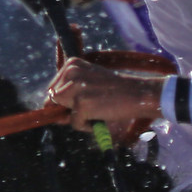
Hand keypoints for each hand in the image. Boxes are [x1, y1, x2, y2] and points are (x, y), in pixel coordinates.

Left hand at [44, 56, 164, 134]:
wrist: (138, 94)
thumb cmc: (115, 91)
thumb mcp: (90, 84)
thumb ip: (70, 96)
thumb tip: (54, 117)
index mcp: (71, 64)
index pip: (53, 89)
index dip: (64, 101)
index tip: (82, 102)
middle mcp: (70, 73)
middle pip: (54, 101)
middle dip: (68, 109)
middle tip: (91, 107)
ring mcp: (75, 88)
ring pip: (62, 112)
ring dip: (77, 118)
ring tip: (96, 112)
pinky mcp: (81, 104)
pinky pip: (74, 123)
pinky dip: (86, 126)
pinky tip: (101, 117)